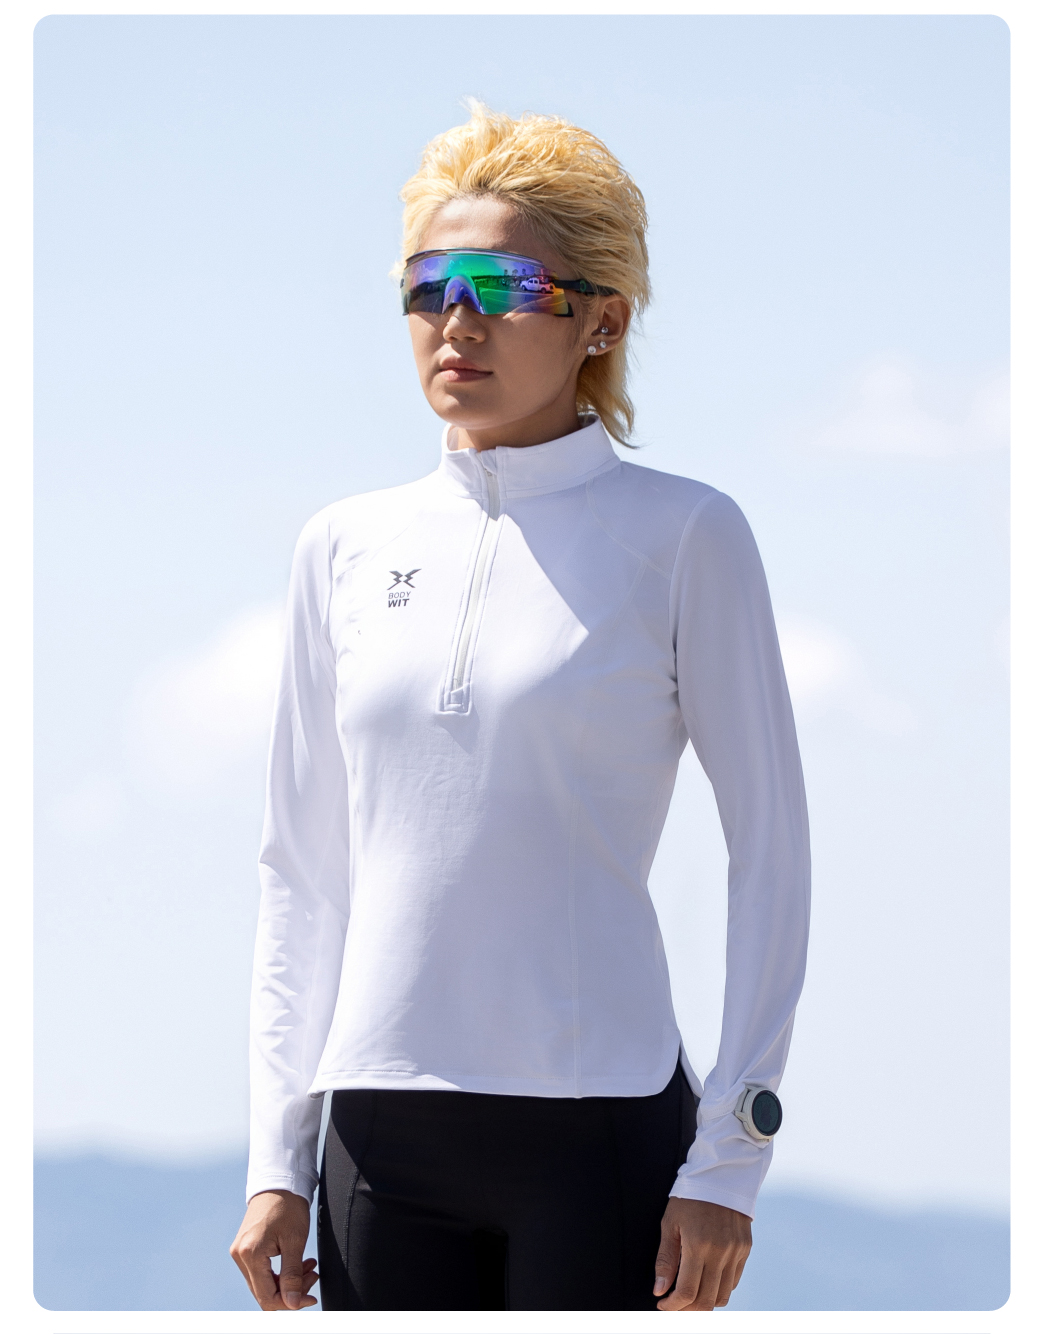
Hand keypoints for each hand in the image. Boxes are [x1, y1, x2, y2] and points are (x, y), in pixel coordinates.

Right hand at [230, 1189, 318, 1309]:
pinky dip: (280, 1272)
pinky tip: (298, 1263)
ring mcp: (240, 1252)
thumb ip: (292, 1275)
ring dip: (287, 1281)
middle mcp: (239, 1255)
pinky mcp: (244, 1248)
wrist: (279, 1181)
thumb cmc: (288, 1205)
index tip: (311, 1297)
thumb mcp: (295, 1240)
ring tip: (309, 1267)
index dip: (290, 1303)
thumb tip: (292, 1304)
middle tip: (312, 1276)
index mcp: (250, 1254)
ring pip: (264, 1283)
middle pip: (264, 1292)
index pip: (267, 1297)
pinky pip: (261, 1271)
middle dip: (291, 1291)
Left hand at [653, 1196, 751, 1309]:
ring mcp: (736, 1252)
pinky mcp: (745, 1249)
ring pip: (722, 1296)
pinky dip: (719, 1288)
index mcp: (698, 1245)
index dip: (673, 1306)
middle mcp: (721, 1252)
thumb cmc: (689, 1196)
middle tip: (675, 1304)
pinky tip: (706, 1280)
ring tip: (689, 1294)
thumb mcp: (670, 1223)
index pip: (687, 1292)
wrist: (721, 1175)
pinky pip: (733, 1281)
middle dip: (687, 1309)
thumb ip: (666, 1260)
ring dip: (704, 1302)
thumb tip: (660, 1291)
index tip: (662, 1304)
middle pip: (706, 1301)